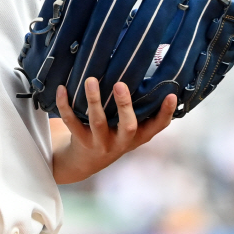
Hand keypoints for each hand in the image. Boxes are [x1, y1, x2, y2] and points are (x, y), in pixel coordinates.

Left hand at [50, 77, 176, 184]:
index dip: (165, 112)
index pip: (157, 126)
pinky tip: (62, 89)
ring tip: (90, 80)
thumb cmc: (114, 133)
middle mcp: (122, 141)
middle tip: (120, 84)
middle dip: (124, 105)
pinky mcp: (81, 141)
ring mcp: (101, 143)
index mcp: (138, 136)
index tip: (171, 95)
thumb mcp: (130, 127)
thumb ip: (140, 109)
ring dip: (94, 100)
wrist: (86, 161)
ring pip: (98, 122)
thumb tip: (150, 72)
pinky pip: (71, 122)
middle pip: (127, 126)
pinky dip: (65, 105)